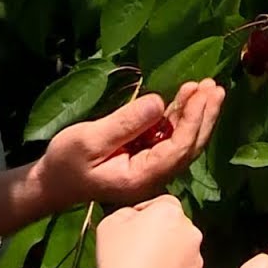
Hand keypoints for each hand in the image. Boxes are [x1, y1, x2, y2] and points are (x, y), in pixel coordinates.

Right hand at [35, 79, 224, 206]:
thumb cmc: (66, 162)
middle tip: (214, 86)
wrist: (53, 181)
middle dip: (204, 115)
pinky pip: (170, 137)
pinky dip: (181, 117)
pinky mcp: (146, 157)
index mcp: (141, 177)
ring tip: (207, 86)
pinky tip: (187, 97)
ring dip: (196, 114)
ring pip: (183, 141)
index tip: (200, 93)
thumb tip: (159, 103)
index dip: (192, 120)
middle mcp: (153, 176)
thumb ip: (125, 123)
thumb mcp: (89, 140)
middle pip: (189, 146)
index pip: (178, 149)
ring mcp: (151, 168)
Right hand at [96, 195, 203, 267]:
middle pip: (173, 223)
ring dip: (167, 249)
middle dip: (158, 230)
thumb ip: (127, 211)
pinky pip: (184, 266)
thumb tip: (135, 216)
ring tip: (144, 263)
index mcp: (170, 211)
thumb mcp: (110, 223)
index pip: (161, 202)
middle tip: (136, 244)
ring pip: (180, 245)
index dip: (145, 212)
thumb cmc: (120, 261)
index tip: (132, 225)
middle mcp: (190, 230)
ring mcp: (196, 256)